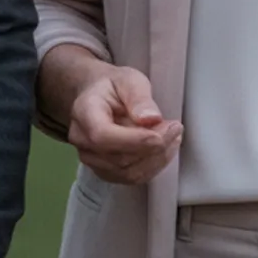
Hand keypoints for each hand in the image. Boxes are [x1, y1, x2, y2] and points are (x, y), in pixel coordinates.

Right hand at [67, 65, 181, 185]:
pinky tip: (165, 148)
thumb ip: (139, 97)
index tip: (161, 134)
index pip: (102, 136)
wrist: (98, 96)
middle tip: (175, 127)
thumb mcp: (129, 80)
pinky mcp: (104, 171)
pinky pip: (131, 177)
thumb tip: (151, 119)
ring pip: (127, 172)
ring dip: (157, 158)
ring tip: (174, 136)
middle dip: (153, 147)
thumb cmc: (113, 86)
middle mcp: (82, 140)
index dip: (134, 140)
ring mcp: (91, 159)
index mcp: (84, 112)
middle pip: (118, 158)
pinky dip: (153, 166)